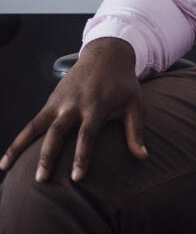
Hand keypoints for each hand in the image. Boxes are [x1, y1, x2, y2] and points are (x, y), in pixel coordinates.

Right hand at [0, 37, 145, 181]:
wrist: (107, 54)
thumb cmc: (123, 83)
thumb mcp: (135, 103)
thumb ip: (136, 131)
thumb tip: (143, 157)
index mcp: (97, 106)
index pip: (88, 135)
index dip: (82, 156)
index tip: (77, 178)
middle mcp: (74, 105)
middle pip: (58, 132)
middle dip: (48, 156)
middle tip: (41, 179)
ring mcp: (59, 103)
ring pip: (37, 127)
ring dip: (21, 147)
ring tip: (7, 168)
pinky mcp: (50, 102)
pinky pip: (31, 123)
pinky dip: (18, 140)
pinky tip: (6, 159)